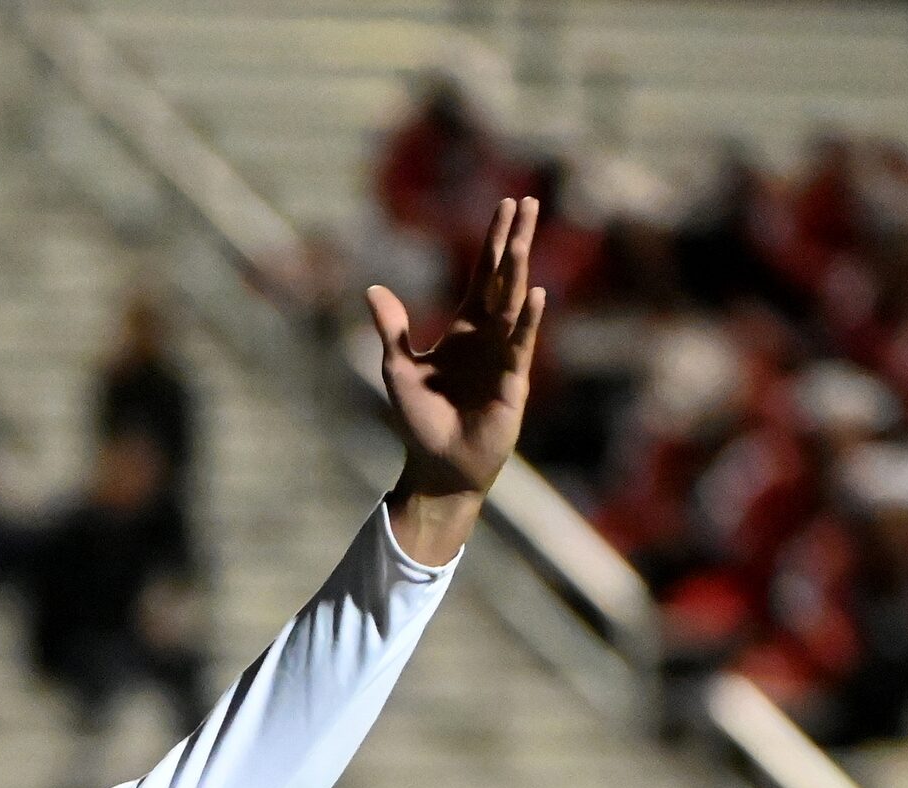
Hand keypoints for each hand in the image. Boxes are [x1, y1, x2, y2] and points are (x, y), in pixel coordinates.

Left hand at [370, 198, 546, 562]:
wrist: (438, 465)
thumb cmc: (420, 422)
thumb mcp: (397, 368)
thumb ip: (392, 328)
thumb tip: (372, 288)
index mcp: (465, 329)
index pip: (483, 274)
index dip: (493, 240)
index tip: (506, 205)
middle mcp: (489, 336)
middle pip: (505, 277)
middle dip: (516, 240)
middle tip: (529, 201)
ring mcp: (504, 356)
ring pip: (514, 303)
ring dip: (520, 270)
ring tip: (525, 237)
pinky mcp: (511, 382)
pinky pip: (520, 345)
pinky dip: (526, 321)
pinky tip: (535, 295)